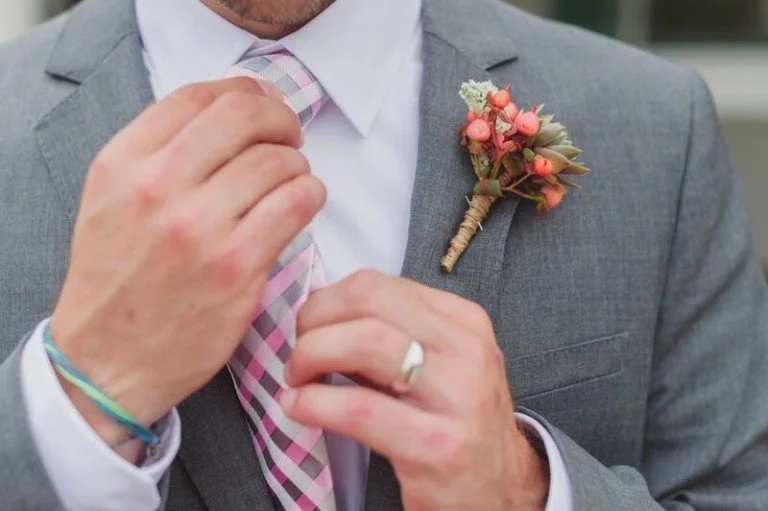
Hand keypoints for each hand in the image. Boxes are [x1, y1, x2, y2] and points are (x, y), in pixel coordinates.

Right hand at [50, 78, 325, 445]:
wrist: (107, 360)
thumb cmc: (118, 279)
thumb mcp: (113, 200)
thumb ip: (160, 153)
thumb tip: (231, 114)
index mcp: (122, 163)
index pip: (199, 95)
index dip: (246, 91)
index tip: (264, 105)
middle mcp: (157, 188)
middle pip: (243, 116)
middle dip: (281, 118)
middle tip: (291, 136)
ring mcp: (198, 228)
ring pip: (277, 160)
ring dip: (297, 165)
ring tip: (292, 181)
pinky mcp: (236, 267)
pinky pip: (296, 203)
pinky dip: (310, 195)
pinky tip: (302, 205)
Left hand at [283, 271, 549, 509]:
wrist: (503, 489)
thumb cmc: (455, 421)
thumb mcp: (437, 364)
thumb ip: (389, 334)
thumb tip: (319, 312)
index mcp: (463, 321)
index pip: (378, 285)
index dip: (327, 301)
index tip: (309, 328)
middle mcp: (467, 350)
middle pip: (369, 300)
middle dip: (314, 320)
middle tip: (297, 353)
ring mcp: (459, 397)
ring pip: (365, 342)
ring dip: (311, 355)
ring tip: (296, 380)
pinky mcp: (438, 445)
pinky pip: (359, 409)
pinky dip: (314, 402)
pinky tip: (298, 408)